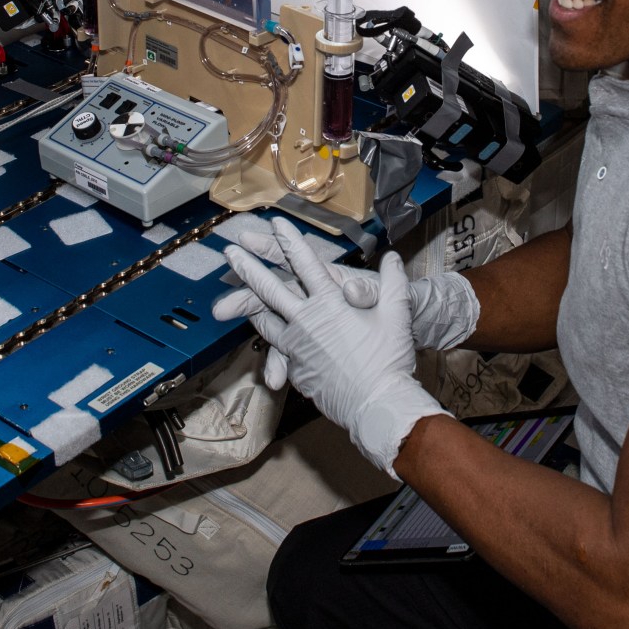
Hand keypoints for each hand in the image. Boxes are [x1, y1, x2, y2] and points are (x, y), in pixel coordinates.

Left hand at [213, 220, 445, 476]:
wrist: (377, 405)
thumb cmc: (389, 360)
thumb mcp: (397, 315)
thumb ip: (393, 282)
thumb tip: (392, 258)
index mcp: (330, 303)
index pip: (305, 263)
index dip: (290, 240)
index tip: (276, 223)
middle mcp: (306, 322)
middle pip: (269, 289)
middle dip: (248, 267)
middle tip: (230, 251)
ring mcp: (297, 347)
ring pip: (266, 321)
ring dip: (252, 306)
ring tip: (238, 296)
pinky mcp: (298, 369)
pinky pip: (281, 351)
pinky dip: (274, 343)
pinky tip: (269, 340)